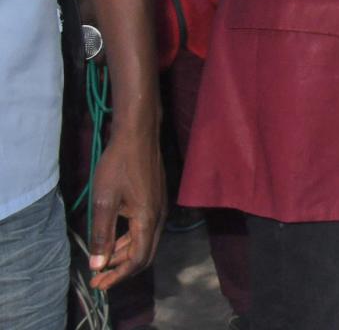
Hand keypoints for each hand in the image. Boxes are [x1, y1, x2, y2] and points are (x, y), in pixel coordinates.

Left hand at [85, 122, 163, 289]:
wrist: (138, 135)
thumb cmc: (118, 165)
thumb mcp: (104, 201)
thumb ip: (102, 234)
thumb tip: (98, 265)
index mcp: (147, 219)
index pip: (137, 259)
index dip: (118, 276)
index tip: (98, 284)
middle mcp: (159, 217)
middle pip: (145, 255)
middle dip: (122, 270)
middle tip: (99, 279)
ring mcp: (160, 208)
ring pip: (146, 242)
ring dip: (125, 255)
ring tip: (102, 261)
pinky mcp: (157, 200)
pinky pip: (146, 230)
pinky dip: (131, 241)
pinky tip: (115, 239)